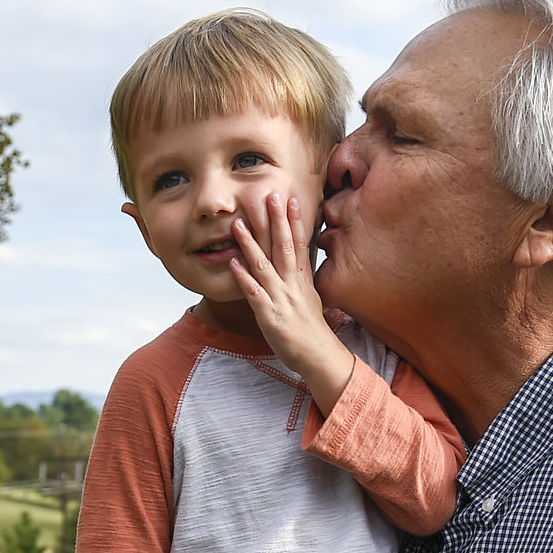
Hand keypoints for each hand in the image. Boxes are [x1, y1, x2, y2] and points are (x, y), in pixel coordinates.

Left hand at [229, 191, 355, 415]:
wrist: (318, 356)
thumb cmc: (312, 331)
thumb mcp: (311, 298)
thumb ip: (303, 278)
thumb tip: (302, 261)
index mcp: (303, 280)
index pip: (301, 244)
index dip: (295, 221)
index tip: (291, 199)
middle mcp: (293, 285)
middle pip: (285, 247)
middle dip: (276, 221)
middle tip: (269, 196)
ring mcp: (281, 298)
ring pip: (265, 265)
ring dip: (251, 244)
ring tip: (239, 224)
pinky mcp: (269, 315)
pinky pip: (254, 293)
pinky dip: (244, 278)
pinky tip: (234, 263)